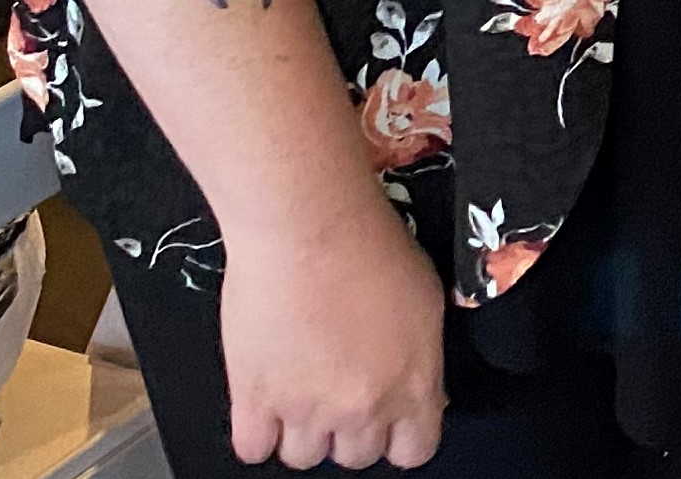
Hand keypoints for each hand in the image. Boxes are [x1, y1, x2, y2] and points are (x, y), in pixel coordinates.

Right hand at [219, 190, 443, 467]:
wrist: (310, 225)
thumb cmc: (368, 244)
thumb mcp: (426, 300)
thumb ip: (422, 357)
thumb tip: (418, 382)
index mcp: (413, 384)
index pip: (414, 451)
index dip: (401, 435)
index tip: (391, 419)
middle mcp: (361, 407)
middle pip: (356, 456)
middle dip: (351, 428)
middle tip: (342, 390)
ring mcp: (306, 409)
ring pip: (304, 456)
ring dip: (304, 430)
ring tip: (303, 387)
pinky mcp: (254, 399)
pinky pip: (253, 449)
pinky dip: (259, 431)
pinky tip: (267, 401)